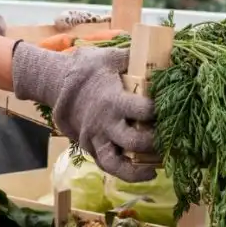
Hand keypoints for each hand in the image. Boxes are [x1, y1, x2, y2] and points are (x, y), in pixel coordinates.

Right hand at [10, 42, 157, 181]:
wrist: (56, 83)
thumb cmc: (87, 69)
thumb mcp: (110, 57)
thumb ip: (135, 58)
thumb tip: (165, 53)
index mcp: (112, 100)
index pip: (142, 110)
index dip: (159, 111)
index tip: (170, 109)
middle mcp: (104, 123)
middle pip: (133, 142)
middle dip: (155, 143)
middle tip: (168, 138)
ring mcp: (95, 138)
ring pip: (116, 164)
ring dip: (138, 170)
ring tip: (156, 169)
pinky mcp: (90, 147)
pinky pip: (107, 166)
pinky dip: (126, 174)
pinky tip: (145, 173)